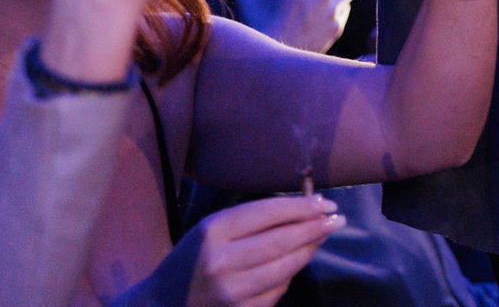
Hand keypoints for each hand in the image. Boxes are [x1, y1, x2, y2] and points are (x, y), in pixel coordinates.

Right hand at [180, 195, 343, 306]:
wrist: (160, 305)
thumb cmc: (191, 259)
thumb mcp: (211, 230)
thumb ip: (253, 219)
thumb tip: (307, 208)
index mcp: (211, 232)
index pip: (268, 213)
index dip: (302, 207)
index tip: (326, 202)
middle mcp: (220, 262)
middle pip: (282, 241)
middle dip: (315, 227)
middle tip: (338, 218)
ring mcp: (230, 293)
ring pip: (286, 267)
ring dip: (310, 249)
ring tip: (323, 235)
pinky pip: (277, 290)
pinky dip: (291, 274)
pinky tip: (296, 261)